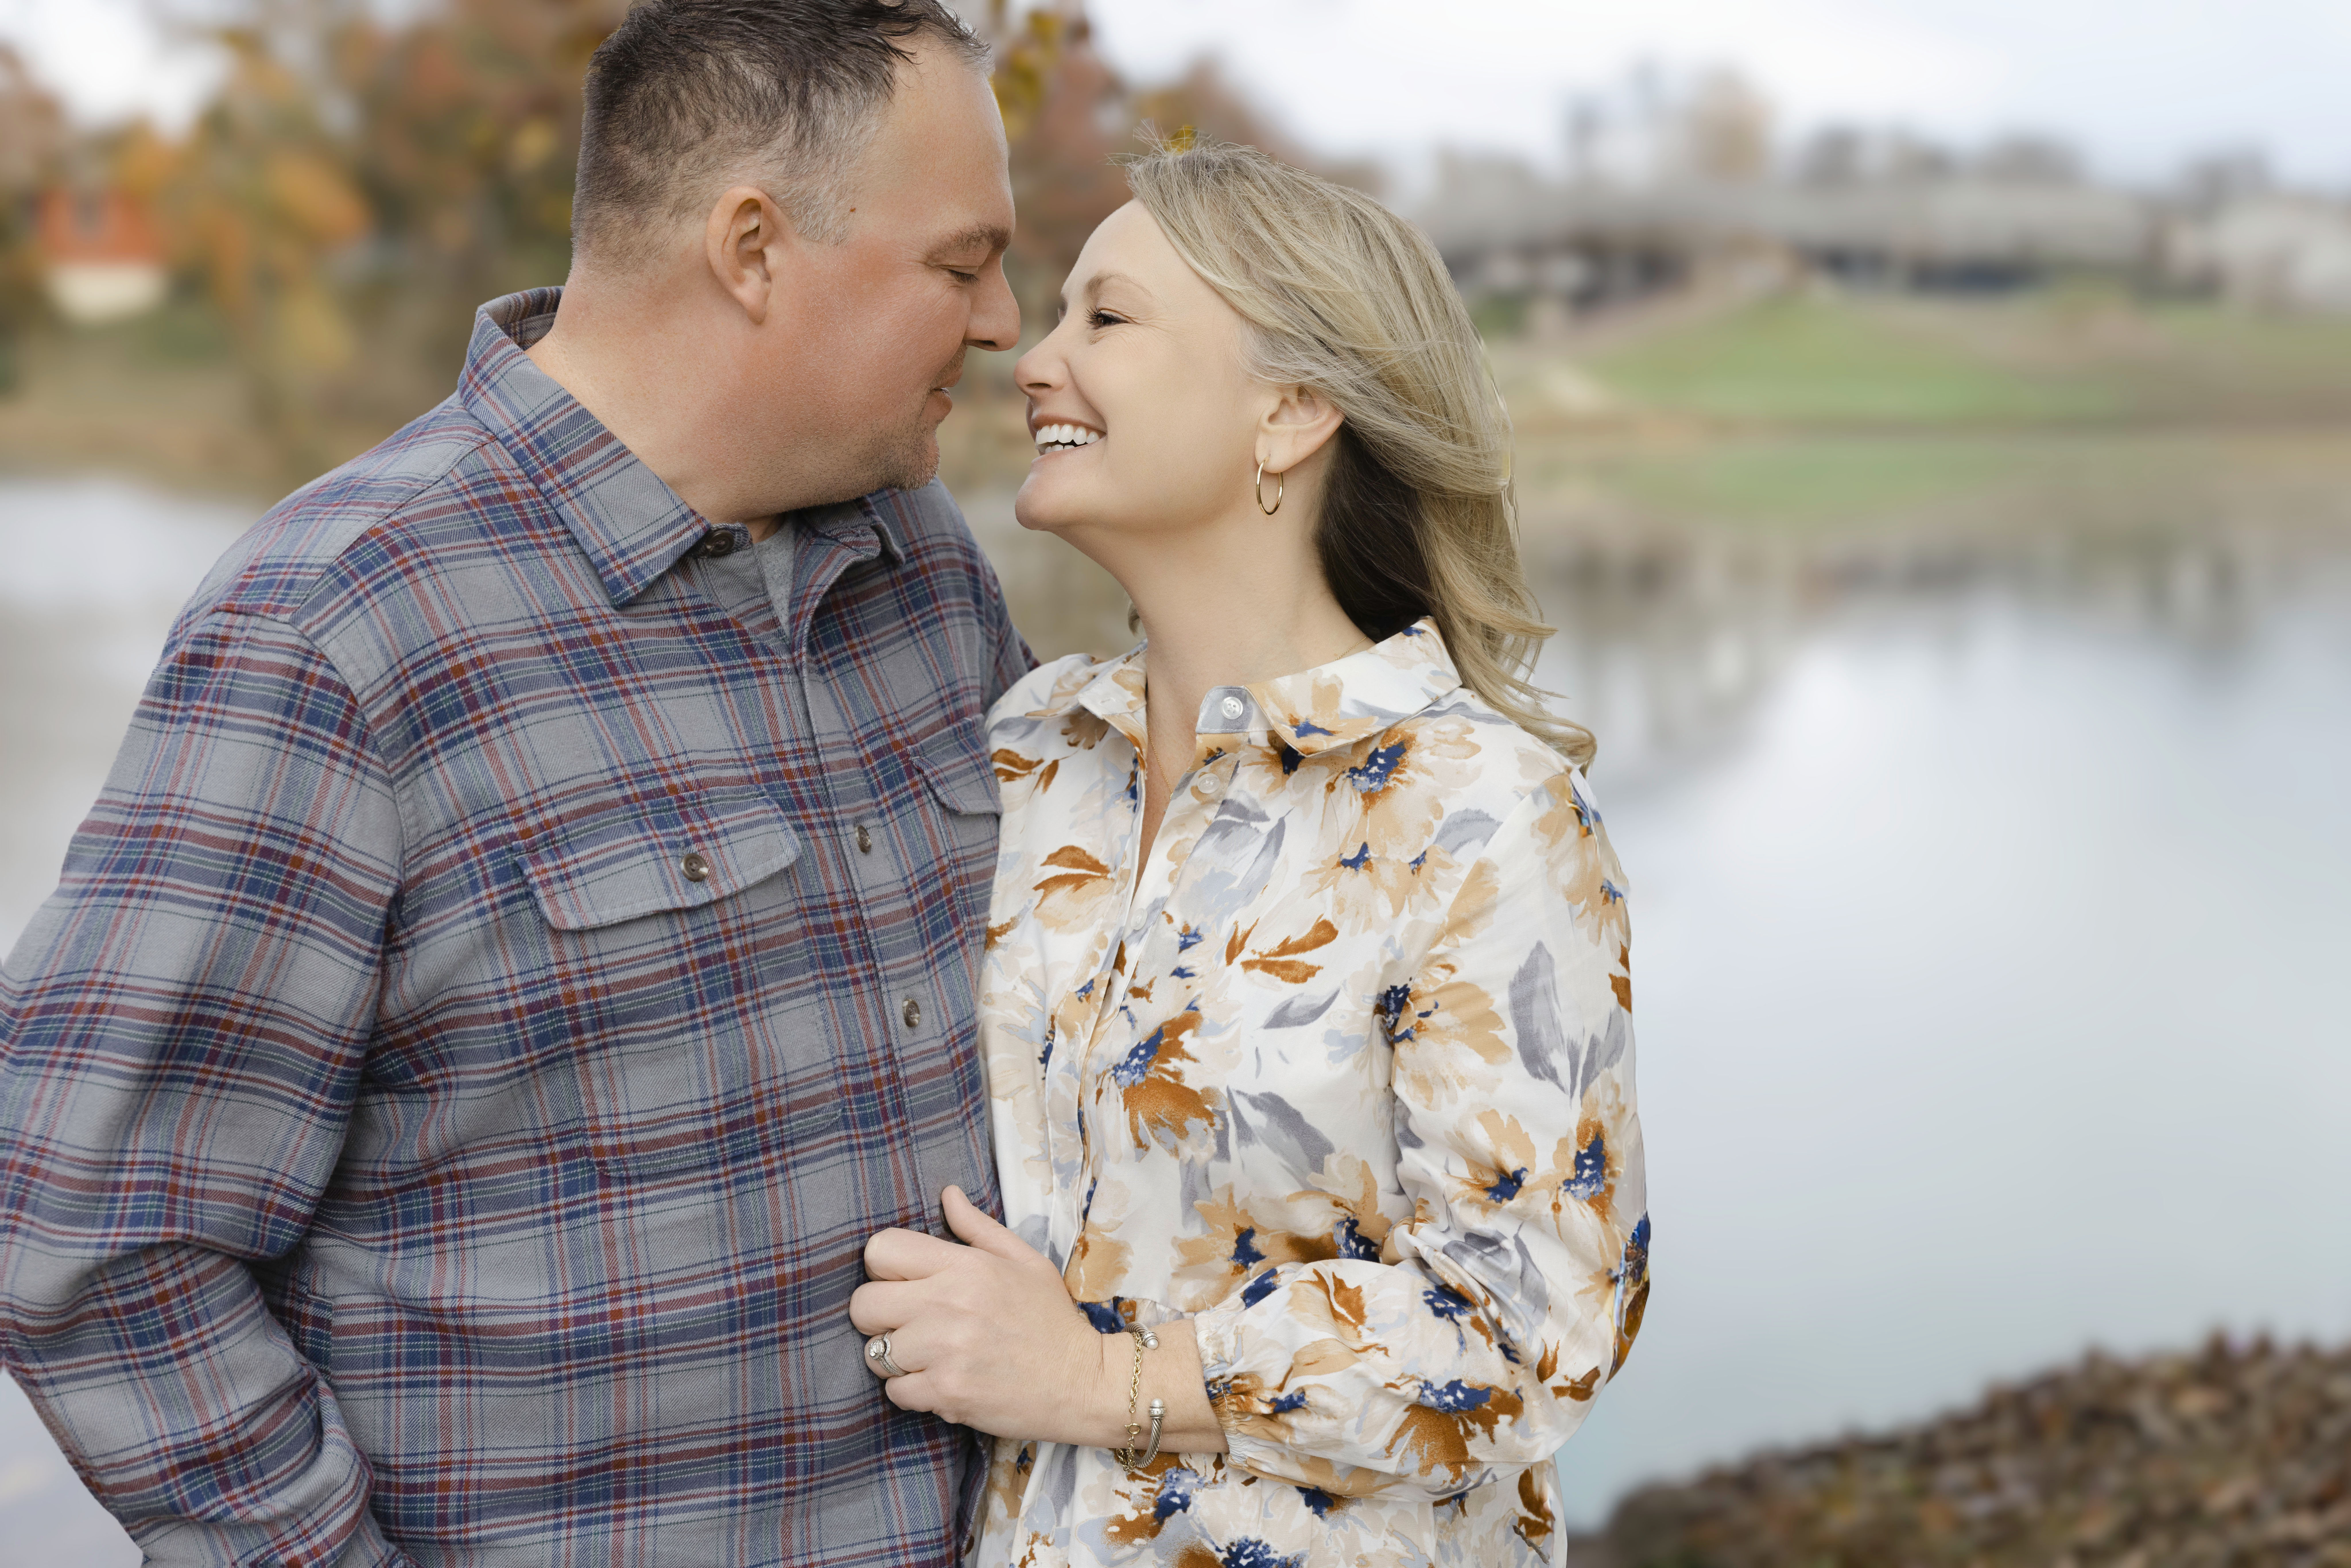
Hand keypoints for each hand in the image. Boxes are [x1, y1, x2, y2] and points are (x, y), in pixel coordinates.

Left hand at [850, 1187, 1113, 1443]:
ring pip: (874, 1353)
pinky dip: (912, 1392)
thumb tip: (948, 1194)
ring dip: (895, 1358)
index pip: (880, 1249)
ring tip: (930, 1356)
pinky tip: (941, 1382)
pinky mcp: (946, 1392)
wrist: (1083, 1382)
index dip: (884, 1268)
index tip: (904, 1283)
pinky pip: (894, 1392)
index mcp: (965, 1266)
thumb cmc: (1051, 1320)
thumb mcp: (1024, 1261)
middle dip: (879, 1316)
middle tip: (909, 1324)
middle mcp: (949, 1303)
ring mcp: (945, 1351)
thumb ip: (978, 1228)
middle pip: (864, 1303)